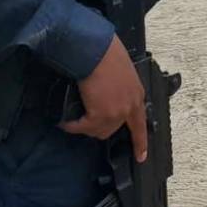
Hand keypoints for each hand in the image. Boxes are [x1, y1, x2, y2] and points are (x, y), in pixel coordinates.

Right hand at [60, 35, 147, 161]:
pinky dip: (72, 126)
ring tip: (73, 119)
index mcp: (137, 95)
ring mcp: (117, 112)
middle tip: (84, 118)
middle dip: (97, 127)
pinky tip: (65, 121)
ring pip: (97, 131)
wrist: (97, 50)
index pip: (140, 124)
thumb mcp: (121, 74)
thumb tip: (105, 99)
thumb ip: (119, 90)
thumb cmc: (106, 55)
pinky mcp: (101, 114)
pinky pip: (83, 128)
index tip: (141, 156)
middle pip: (112, 130)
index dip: (140, 142)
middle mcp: (130, 106)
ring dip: (84, 127)